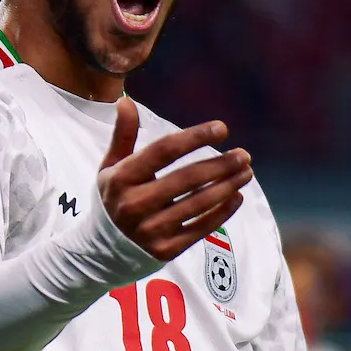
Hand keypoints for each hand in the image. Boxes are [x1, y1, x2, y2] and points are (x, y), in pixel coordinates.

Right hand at [97, 97, 252, 260]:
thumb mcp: (110, 166)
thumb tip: (126, 101)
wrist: (104, 247)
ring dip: (227, 186)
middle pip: (187, 178)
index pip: (164, 151)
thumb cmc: (115, 196)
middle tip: (244, 155)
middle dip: (220, 165)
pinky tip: (237, 196)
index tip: (222, 128)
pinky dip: (223, 212)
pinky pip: (201, 228)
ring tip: (246, 172)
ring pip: (198, 203)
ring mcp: (151, 230)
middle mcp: (134, 204)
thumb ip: (122, 135)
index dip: (195, 137)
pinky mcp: (165, 249)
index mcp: (121, 178)